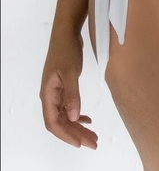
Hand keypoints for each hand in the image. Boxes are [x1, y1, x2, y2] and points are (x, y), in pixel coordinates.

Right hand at [40, 27, 97, 149]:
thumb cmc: (66, 50)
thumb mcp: (70, 72)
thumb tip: (76, 117)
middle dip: (76, 134)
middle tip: (93, 143)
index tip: (81, 143)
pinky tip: (88, 119)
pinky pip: (69, 106)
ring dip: (78, 126)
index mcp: (48, 95)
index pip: (54, 123)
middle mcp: (51, 96)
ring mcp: (58, 91)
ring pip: (67, 115)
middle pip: (61, 122)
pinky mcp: (65, 86)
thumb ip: (73, 94)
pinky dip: (78, 114)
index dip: (66, 135)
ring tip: (93, 135)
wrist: (66, 33)